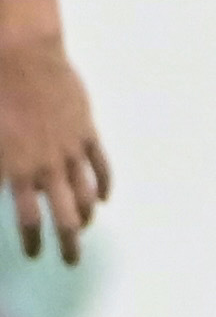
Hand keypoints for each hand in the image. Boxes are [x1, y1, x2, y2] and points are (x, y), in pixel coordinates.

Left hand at [0, 36, 108, 262]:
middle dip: (68, 243)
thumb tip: (1, 187)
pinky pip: (100, 166)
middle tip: (71, 261)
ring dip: (85, 216)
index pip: (28, 220)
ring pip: (85, 194)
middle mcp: (46, 166)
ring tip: (83, 228)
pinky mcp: (85, 132)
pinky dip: (104, 185)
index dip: (33, 242)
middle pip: (64, 217)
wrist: (20, 56)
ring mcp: (70, 150)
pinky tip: (103, 198)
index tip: (34, 255)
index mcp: (15, 170)